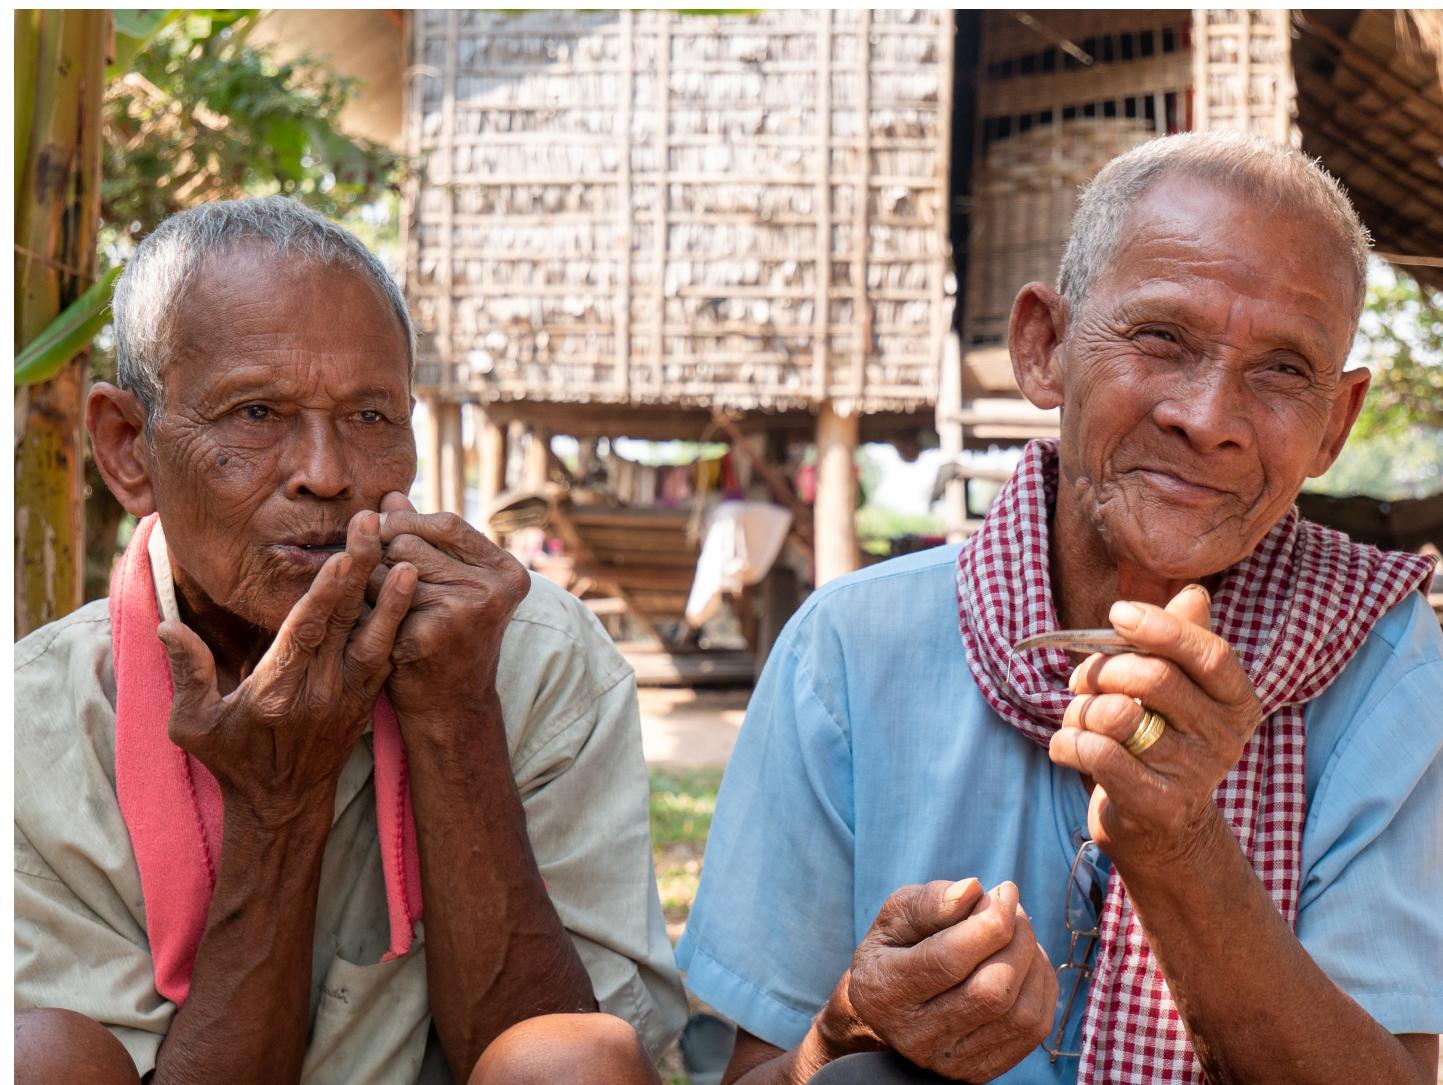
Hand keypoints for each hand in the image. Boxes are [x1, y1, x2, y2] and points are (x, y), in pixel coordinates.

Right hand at [158, 509, 416, 826]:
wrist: (284, 805)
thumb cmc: (233, 760)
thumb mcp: (194, 725)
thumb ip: (187, 673)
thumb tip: (168, 626)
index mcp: (277, 692)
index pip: (305, 632)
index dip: (326, 592)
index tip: (341, 554)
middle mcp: (320, 692)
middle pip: (344, 622)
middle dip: (360, 570)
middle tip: (373, 524)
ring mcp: (349, 696)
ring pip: (375, 637)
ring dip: (393, 596)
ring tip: (409, 554)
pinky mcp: (366, 699)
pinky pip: (386, 654)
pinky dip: (398, 622)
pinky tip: (411, 590)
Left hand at [372, 492, 530, 724]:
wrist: (450, 710)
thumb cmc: (446, 641)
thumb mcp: (448, 586)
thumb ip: (423, 540)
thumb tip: (390, 496)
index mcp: (507, 572)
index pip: (446, 523)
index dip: (407, 525)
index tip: (382, 537)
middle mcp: (495, 588)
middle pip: (410, 543)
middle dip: (383, 558)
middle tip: (381, 588)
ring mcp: (467, 609)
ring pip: (389, 568)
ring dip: (370, 585)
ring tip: (380, 609)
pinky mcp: (434, 631)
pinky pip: (378, 598)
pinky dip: (367, 610)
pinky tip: (375, 629)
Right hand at [828, 879, 1056, 1081]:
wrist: (886, 1012)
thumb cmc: (895, 951)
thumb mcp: (895, 917)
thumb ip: (930, 902)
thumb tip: (973, 889)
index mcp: (886, 990)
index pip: (950, 959)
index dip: (990, 921)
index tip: (1005, 891)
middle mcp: (917, 1035)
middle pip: (992, 989)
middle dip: (1017, 940)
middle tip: (1013, 910)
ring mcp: (951, 1061)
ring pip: (1021, 1013)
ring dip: (1034, 961)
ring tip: (1019, 933)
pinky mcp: (981, 1070)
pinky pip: (1035, 1030)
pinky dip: (1042, 987)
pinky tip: (1027, 962)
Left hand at [1048, 585, 1262, 864]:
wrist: (1159, 828)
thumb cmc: (1159, 740)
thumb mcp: (1177, 690)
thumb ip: (1182, 642)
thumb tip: (1193, 595)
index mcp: (1236, 701)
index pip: (1211, 653)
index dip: (1161, 627)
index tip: (1118, 614)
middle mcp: (1225, 739)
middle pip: (1154, 679)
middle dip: (1102, 671)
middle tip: (1081, 680)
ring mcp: (1194, 776)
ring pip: (1117, 715)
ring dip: (1080, 710)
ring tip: (1078, 719)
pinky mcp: (1158, 805)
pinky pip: (1097, 753)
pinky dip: (1067, 742)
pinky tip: (1067, 746)